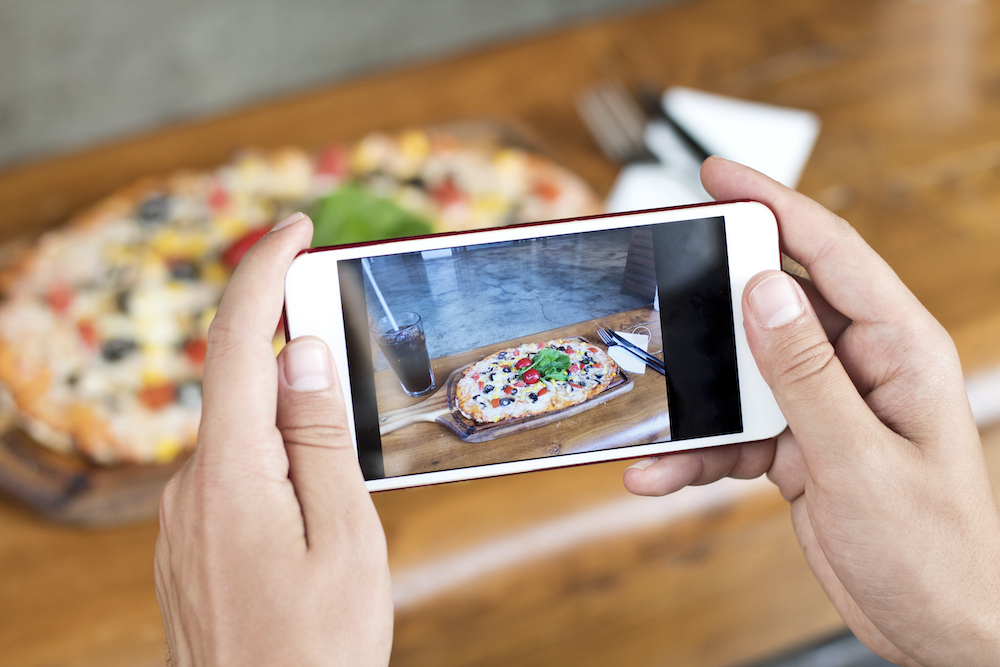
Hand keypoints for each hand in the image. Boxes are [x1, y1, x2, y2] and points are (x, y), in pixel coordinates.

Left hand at [154, 213, 392, 665]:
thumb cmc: (317, 646)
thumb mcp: (344, 534)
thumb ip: (316, 437)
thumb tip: (298, 351)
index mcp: (231, 474)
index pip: (237, 343)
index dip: (263, 270)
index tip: (295, 226)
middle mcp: (191, 487)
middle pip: (241, 385)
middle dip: (292, 349)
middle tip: (351, 344)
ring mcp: (183, 520)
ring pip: (242, 436)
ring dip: (290, 419)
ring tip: (346, 467)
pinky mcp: (191, 544)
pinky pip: (234, 476)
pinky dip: (274, 460)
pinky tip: (314, 502)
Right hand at [624, 158, 999, 665]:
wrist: (939, 629)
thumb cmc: (935, 550)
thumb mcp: (861, 461)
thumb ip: (807, 375)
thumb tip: (765, 291)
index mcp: (896, 348)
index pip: (831, 253)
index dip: (773, 205)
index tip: (718, 175)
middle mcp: (859, 366)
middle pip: (772, 308)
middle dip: (711, 309)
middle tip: (658, 298)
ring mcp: (825, 406)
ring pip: (742, 377)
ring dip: (694, 404)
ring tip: (653, 431)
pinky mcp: (798, 445)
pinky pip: (735, 432)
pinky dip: (698, 452)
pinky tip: (665, 471)